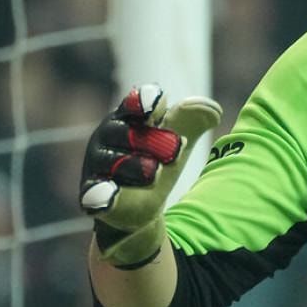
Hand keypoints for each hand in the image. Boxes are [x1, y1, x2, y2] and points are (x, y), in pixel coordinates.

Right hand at [80, 84, 220, 267]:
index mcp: (128, 119)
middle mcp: (107, 138)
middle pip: (124, 133)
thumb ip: (194, 121)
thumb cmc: (158, 161)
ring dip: (133, 166)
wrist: (142, 204)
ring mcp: (97, 166)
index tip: (159, 105)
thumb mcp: (178, 141)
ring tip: (156, 173)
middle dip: (151, 140)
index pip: (133, 105)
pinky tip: (107, 196)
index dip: (145, 102)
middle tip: (177, 148)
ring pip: (111, 162)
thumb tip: (214, 110)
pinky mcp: (92, 195)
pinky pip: (92, 194)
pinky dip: (100, 195)